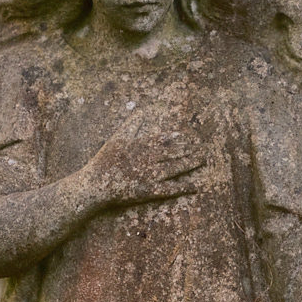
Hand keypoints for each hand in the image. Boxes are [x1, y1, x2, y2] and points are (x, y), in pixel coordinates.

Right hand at [86, 107, 204, 208]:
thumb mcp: (118, 138)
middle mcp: (149, 159)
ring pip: (176, 168)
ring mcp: (150, 175)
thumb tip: (142, 110)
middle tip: (206, 149)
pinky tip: (196, 185)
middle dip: (191, 150)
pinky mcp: (149, 191)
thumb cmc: (105, 160)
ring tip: (204, 160)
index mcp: (142, 145)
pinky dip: (184, 187)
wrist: (95, 183)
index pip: (165, 139)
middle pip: (175, 153)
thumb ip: (132, 124)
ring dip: (192, 164)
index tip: (191, 138)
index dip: (179, 139)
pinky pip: (170, 189)